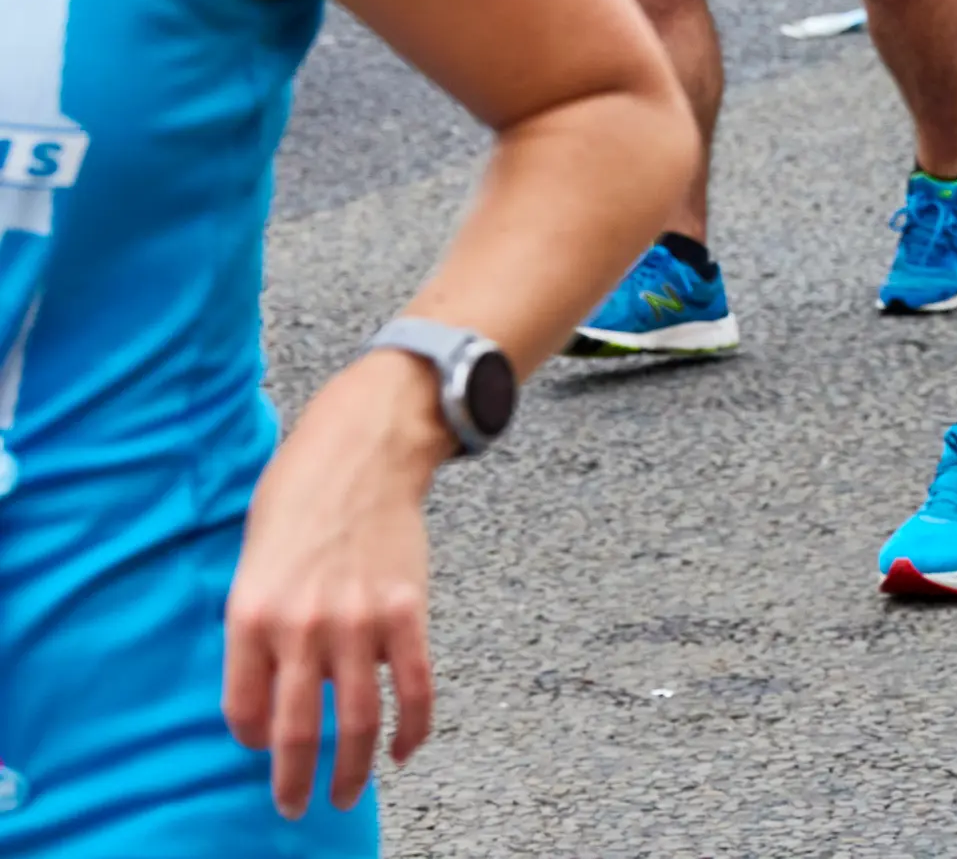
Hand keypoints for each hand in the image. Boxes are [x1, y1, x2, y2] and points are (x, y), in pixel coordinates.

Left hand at [223, 357, 445, 818]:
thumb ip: (259, 622)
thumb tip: (269, 680)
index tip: (263, 750)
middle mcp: (299, 628)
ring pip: (355, 720)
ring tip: (346, 794)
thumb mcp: (254, 561)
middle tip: (297, 806)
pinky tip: (404, 749)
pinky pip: (413, 686)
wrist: (363, 449)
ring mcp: (356, 622)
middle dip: (296, 781)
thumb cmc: (301, 496)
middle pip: (297, 731)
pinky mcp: (406, 610)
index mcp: (250, 616)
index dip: (252, 742)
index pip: (243, 711)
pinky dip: (413, 727)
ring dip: (350, 769)